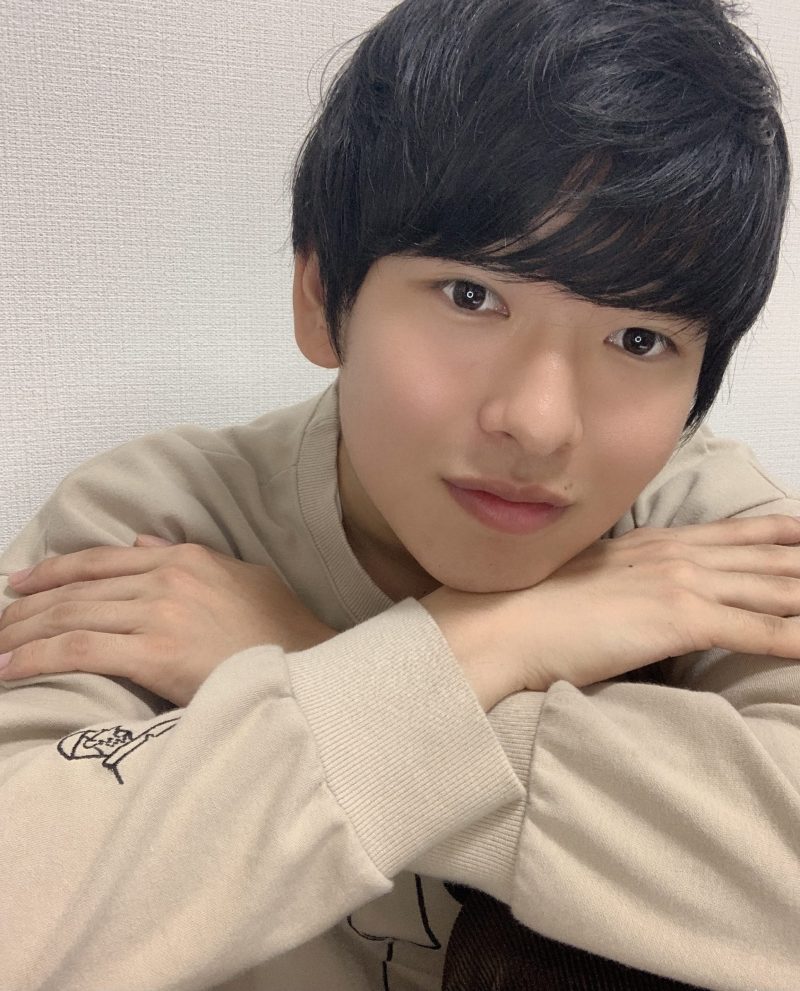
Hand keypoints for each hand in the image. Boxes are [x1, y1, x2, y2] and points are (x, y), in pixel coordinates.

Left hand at [0, 537, 334, 704]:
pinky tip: (10, 667)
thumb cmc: (283, 631)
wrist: (310, 666)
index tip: (21, 583)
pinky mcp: (157, 653)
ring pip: (71, 614)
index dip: (54, 570)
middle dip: (27, 606)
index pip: (102, 560)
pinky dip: (38, 657)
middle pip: (77, 587)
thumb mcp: (243, 578)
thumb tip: (144, 544)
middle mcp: (166, 578)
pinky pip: (81, 650)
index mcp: (186, 558)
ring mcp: (160, 613)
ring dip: (22, 632)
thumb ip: (191, 559)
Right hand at [423, 514, 799, 709]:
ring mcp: (679, 583)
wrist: (505, 623)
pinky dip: (792, 638)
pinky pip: (756, 631)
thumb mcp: (583, 582)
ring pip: (768, 588)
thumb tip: (630, 601)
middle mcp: (673, 555)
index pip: (726, 535)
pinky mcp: (681, 618)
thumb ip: (618, 584)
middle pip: (759, 557)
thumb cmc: (531, 609)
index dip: (771, 533)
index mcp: (648, 544)